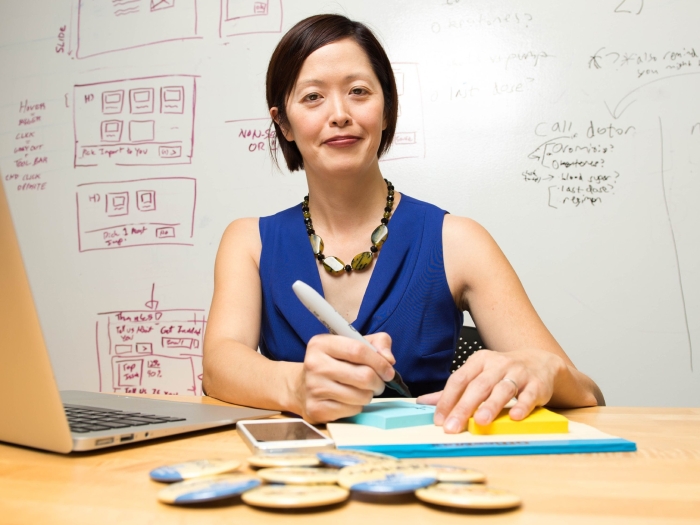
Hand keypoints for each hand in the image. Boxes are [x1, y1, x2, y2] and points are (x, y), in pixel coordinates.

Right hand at [295, 332, 395, 423]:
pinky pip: (352, 410)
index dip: (379, 362)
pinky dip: (357, 406)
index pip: (358, 350)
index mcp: (322, 344)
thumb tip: (389, 360)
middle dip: (378, 382)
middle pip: (363, 376)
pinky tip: (349, 400)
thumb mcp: (353, 344)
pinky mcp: (316, 408)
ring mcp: (314, 388)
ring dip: (368, 395)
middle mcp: (314, 364)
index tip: (388, 370)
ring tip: (362, 390)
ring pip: (361, 396)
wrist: (303, 386)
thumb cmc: (335, 363)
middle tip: (378, 383)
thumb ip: (377, 343)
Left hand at [416, 348, 564, 432]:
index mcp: (479, 362)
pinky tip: (514, 416)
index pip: (458, 380)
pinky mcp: (536, 384)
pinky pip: (528, 395)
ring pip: (502, 389)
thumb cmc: (503, 372)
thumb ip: (454, 390)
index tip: (439, 419)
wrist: (539, 363)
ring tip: (482, 421)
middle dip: (464, 407)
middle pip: (478, 386)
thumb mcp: (478, 375)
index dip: (447, 399)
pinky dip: (522, 405)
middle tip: (453, 426)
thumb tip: (425, 402)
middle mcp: (497, 365)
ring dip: (492, 405)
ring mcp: (518, 373)